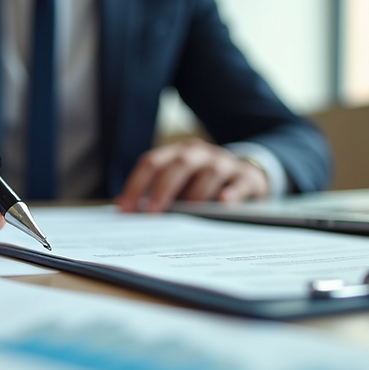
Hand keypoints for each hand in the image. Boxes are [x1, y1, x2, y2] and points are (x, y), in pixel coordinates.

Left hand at [115, 138, 268, 212]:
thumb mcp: (178, 183)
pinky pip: (240, 183)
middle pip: (179, 164)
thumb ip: (152, 191)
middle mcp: (200, 154)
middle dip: (163, 188)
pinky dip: (232, 192)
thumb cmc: (202, 183)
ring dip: (196, 193)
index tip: (125, 209)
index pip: (152, 162)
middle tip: (152, 213)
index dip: (136, 185)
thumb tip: (121, 205)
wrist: (246, 175)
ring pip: (210, 172)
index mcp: (177, 154)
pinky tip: (224, 202)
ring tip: (187, 215)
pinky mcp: (248, 177)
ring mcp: (225, 163)